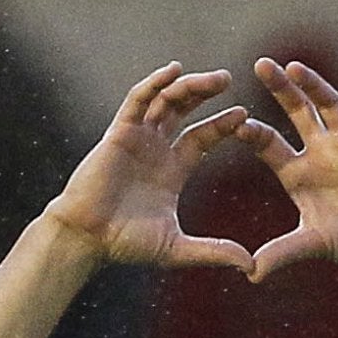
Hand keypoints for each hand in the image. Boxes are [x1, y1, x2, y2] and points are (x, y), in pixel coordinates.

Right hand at [47, 62, 250, 271]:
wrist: (86, 238)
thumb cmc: (125, 244)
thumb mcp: (177, 248)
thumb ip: (213, 252)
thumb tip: (251, 266)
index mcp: (171, 171)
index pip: (201, 138)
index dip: (221, 125)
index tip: (244, 115)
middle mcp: (155, 149)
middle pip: (185, 111)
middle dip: (205, 94)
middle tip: (228, 79)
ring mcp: (137, 138)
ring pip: (166, 100)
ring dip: (188, 85)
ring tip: (213, 78)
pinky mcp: (119, 132)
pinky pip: (138, 100)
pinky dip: (154, 83)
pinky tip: (173, 70)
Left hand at [238, 60, 337, 283]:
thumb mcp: (312, 245)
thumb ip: (282, 253)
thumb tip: (249, 273)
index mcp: (298, 174)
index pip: (270, 145)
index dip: (255, 133)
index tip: (237, 122)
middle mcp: (320, 152)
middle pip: (297, 112)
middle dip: (280, 90)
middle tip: (261, 65)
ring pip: (329, 104)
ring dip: (314, 85)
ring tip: (295, 67)